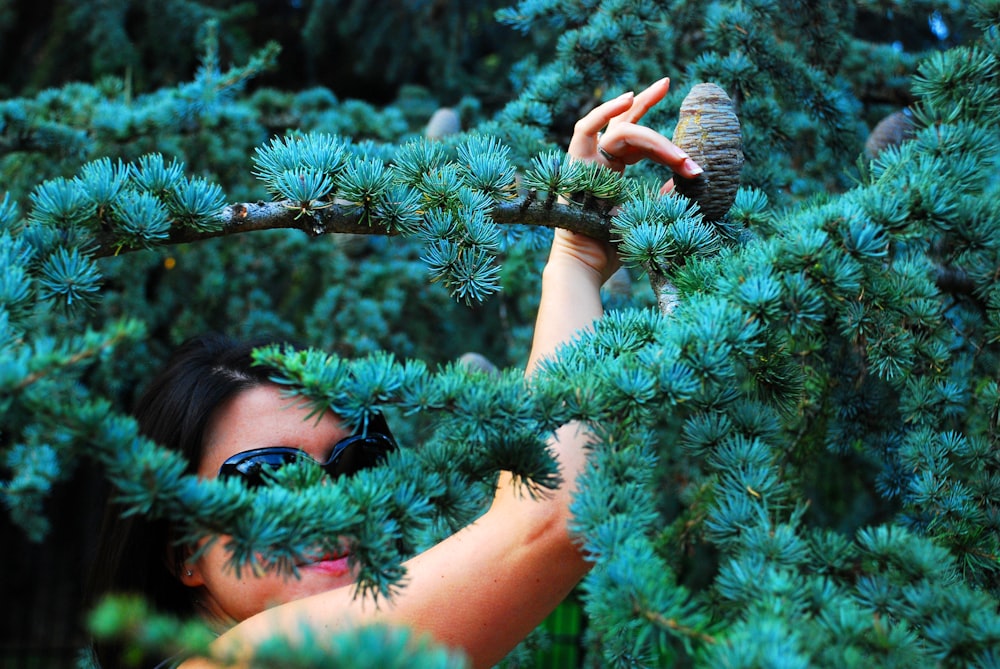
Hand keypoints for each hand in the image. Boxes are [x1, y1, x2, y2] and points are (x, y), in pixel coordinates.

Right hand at [551, 78, 702, 282]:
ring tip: (660, 90)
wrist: (587, 264)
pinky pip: (585, 130)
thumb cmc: (613, 246)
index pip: (637, 142)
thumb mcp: (649, 214)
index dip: (663, 139)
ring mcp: (585, 163)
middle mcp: (597, 163)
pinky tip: (628, 100)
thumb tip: (690, 177)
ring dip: (644, 118)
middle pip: (624, 125)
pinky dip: (605, 112)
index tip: (690, 145)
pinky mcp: (575, 165)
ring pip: (618, 130)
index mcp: (611, 173)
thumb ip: (666, 195)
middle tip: (668, 83)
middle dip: (647, 104)